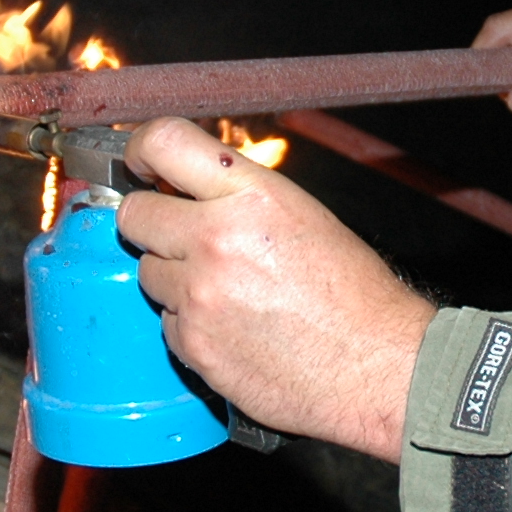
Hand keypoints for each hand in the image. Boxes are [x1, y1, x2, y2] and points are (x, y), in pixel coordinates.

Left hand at [116, 118, 433, 462]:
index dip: (142, 152)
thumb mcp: (303, 214)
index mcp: (252, 196)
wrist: (375, 367)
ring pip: (148, 272)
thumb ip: (238, 195)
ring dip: (175, 277)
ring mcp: (198, 295)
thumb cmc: (353, 295)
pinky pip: (166, 321)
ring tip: (226, 291)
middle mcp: (217, 238)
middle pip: (135, 214)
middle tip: (180, 235)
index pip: (164, 143)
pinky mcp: (192, 343)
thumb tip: (186, 187)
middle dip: (153, 222)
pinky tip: (232, 326)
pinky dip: (190, 323)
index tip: (142, 165)